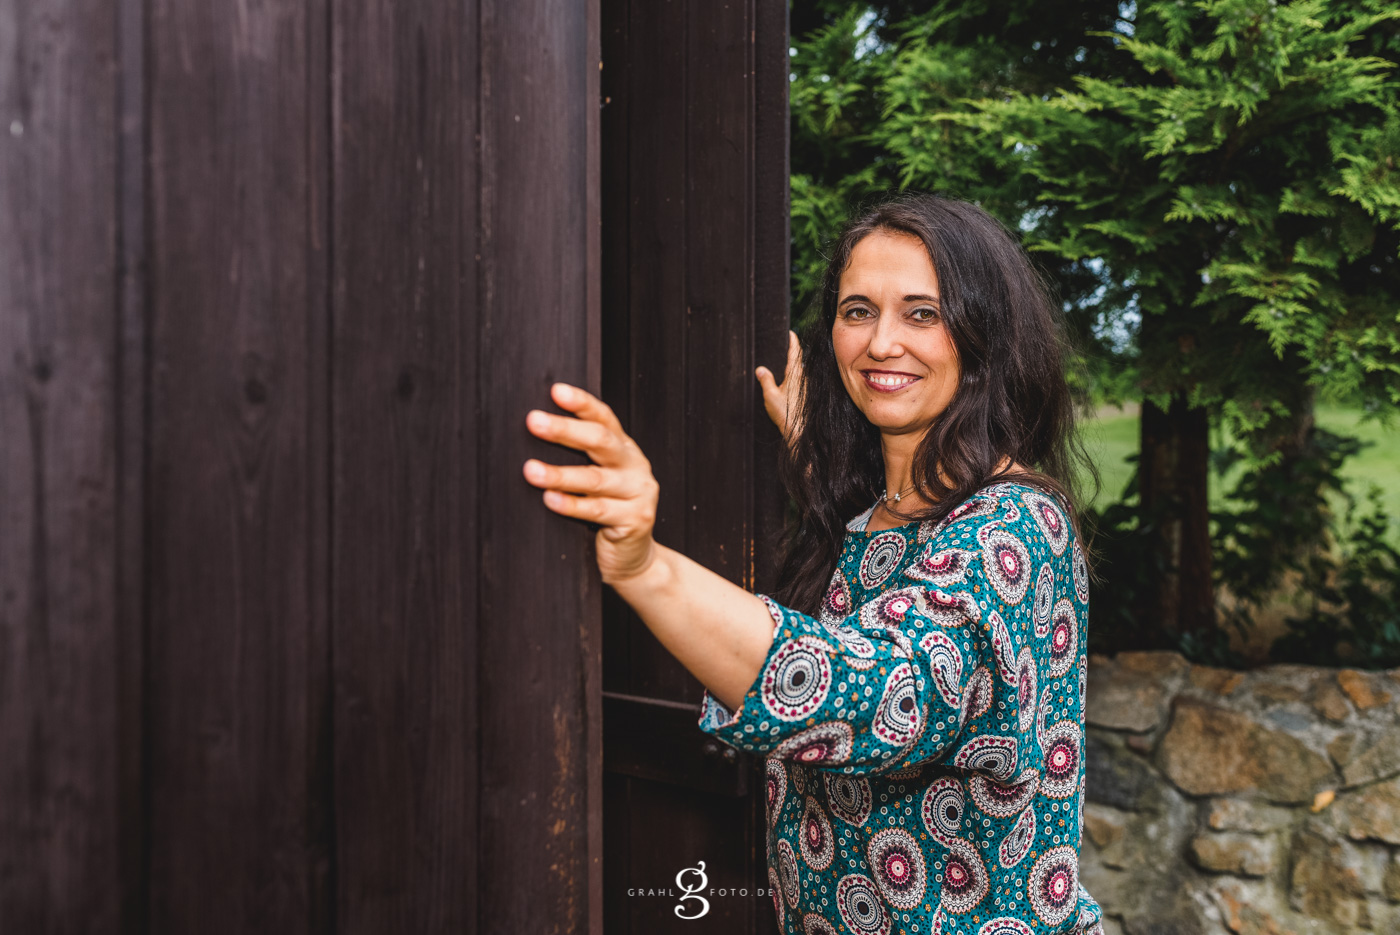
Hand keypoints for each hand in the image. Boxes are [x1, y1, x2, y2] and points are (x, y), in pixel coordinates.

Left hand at [523, 383, 660, 584]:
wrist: (634, 558)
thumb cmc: (606, 514)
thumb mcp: (596, 480)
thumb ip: (580, 458)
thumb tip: (535, 434)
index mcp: (625, 450)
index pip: (604, 419)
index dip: (582, 403)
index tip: (556, 391)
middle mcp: (635, 466)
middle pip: (601, 442)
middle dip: (565, 430)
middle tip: (533, 421)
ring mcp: (639, 493)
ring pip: (596, 478)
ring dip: (560, 473)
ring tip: (530, 470)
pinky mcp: (635, 520)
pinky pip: (598, 510)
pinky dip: (571, 504)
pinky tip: (550, 500)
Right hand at [755, 329, 804, 445]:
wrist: (799, 431)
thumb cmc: (785, 414)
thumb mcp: (770, 395)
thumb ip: (766, 380)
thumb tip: (760, 369)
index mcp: (795, 374)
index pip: (795, 352)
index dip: (792, 340)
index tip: (790, 332)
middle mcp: (802, 378)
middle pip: (796, 361)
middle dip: (790, 353)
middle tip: (781, 346)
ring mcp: (805, 387)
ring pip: (797, 372)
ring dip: (790, 367)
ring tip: (779, 364)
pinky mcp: (805, 395)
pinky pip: (797, 381)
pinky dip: (791, 378)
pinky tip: (783, 384)